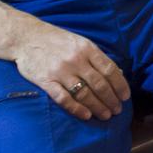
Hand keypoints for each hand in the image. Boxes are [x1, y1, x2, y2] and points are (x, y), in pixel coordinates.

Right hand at [13, 19, 130, 121]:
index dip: (120, 85)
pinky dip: (76, 109)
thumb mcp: (80, 42)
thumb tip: (116, 73)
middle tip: (117, 110)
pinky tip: (86, 115)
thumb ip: (96, 57)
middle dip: (111, 99)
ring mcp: (61, 71)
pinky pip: (64, 98)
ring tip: (105, 115)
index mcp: (87, 48)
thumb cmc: (57, 40)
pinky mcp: (46, 81)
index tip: (125, 96)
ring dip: (97, 106)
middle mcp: (76, 60)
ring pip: (84, 93)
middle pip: (99, 84)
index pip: (109, 69)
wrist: (27, 37)